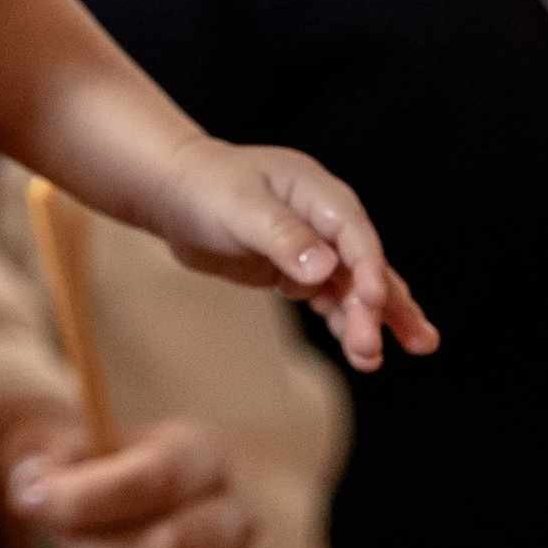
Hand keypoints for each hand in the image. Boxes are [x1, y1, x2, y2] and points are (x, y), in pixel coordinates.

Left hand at [138, 133, 435, 376]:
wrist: (174, 194)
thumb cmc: (204, 188)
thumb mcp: (239, 206)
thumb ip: (282, 235)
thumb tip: (324, 269)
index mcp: (315, 191)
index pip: (352, 232)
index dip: (367, 267)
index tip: (373, 302)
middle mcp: (323, 219)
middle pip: (358, 265)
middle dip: (371, 307)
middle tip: (369, 350)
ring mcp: (313, 246)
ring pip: (349, 287)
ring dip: (364, 321)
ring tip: (371, 360)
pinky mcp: (296, 270)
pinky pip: (328, 297)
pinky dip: (342, 320)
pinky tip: (357, 349)